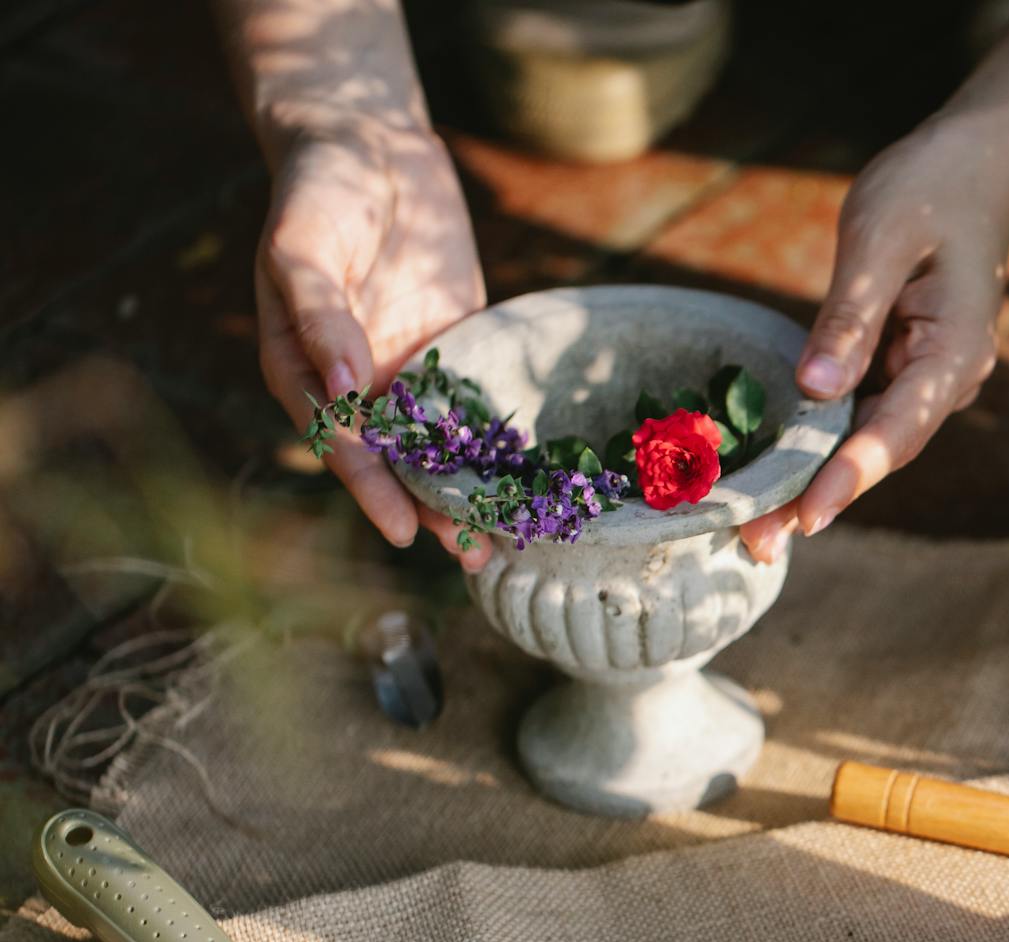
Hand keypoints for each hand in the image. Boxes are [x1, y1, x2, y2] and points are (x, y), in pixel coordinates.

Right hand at [255, 120, 491, 568]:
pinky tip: (526, 477)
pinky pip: (470, 405)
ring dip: (464, 488)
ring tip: (503, 538)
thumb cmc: (321, 187)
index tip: (400, 530)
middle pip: (390, 457)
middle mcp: (353, 380)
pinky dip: (492, 442)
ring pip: (433, 444)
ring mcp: (402, 367)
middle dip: (427, 506)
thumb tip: (344, 388)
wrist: (368, 142)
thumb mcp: (304, 242)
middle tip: (470, 552)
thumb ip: (318, 312)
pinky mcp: (450, 348)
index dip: (370, 487)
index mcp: (302, 367)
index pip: (339, 440)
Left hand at [740, 124, 1008, 562]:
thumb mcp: (880, 238)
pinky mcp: (904, 369)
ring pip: (868, 440)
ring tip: (754, 529)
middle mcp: (949, 379)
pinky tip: (773, 472)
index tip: (809, 517)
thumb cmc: (930, 188)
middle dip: (820, 497)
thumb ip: (849, 317)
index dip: (850, 476)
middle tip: (756, 544)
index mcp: (955, 352)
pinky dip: (819, 443)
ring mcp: (929, 378)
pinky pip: (859, 414)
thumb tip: (816, 390)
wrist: (977, 164)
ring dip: (815, 480)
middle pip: (881, 450)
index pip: (898, 428)